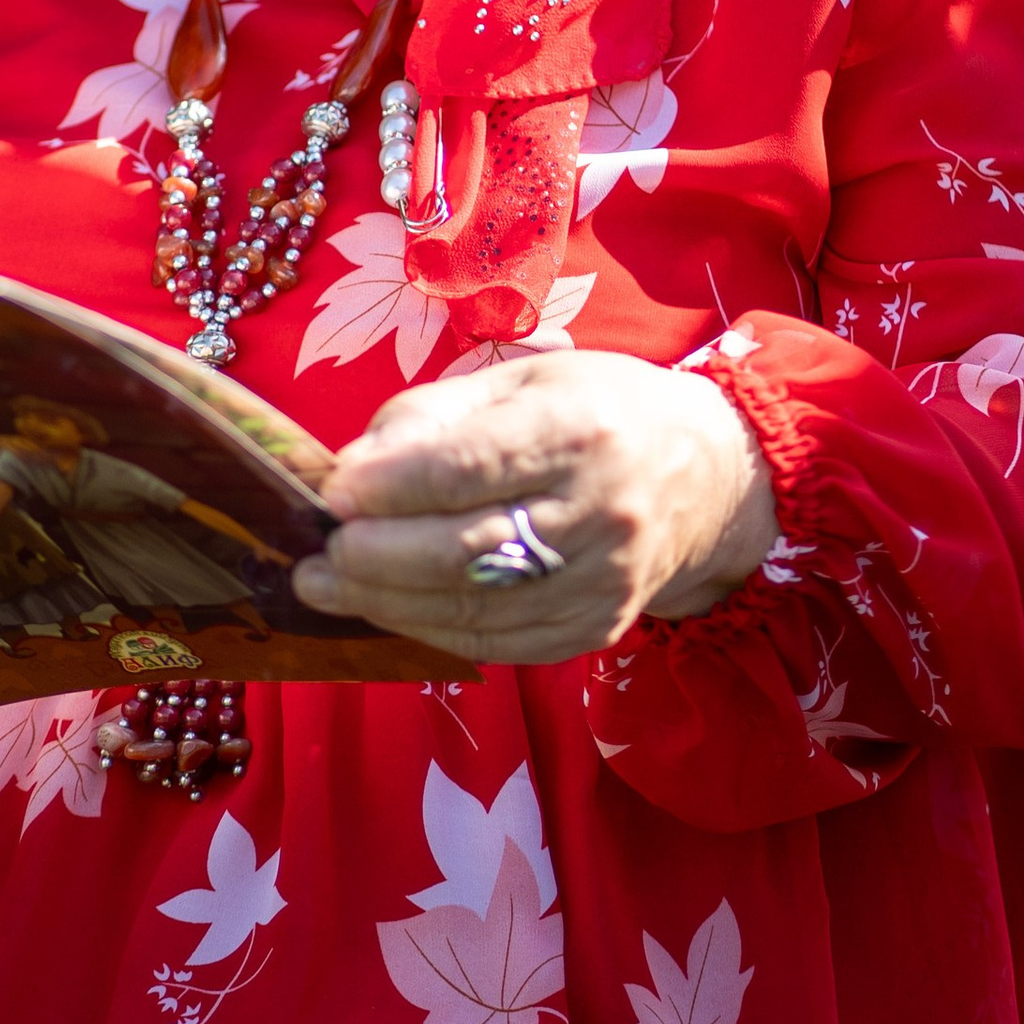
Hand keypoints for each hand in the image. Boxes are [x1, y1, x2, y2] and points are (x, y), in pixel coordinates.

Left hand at [291, 351, 775, 665]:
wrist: (705, 477)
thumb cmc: (596, 410)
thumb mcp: (521, 379)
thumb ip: (432, 419)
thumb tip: (351, 472)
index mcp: (580, 428)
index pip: (473, 467)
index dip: (394, 487)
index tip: (333, 494)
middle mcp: (601, 511)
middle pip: (469, 550)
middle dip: (377, 557)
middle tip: (317, 553)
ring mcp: (603, 582)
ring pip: (478, 608)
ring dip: (388, 602)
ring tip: (327, 585)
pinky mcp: (596, 628)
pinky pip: (499, 644)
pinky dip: (431, 631)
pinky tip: (387, 609)